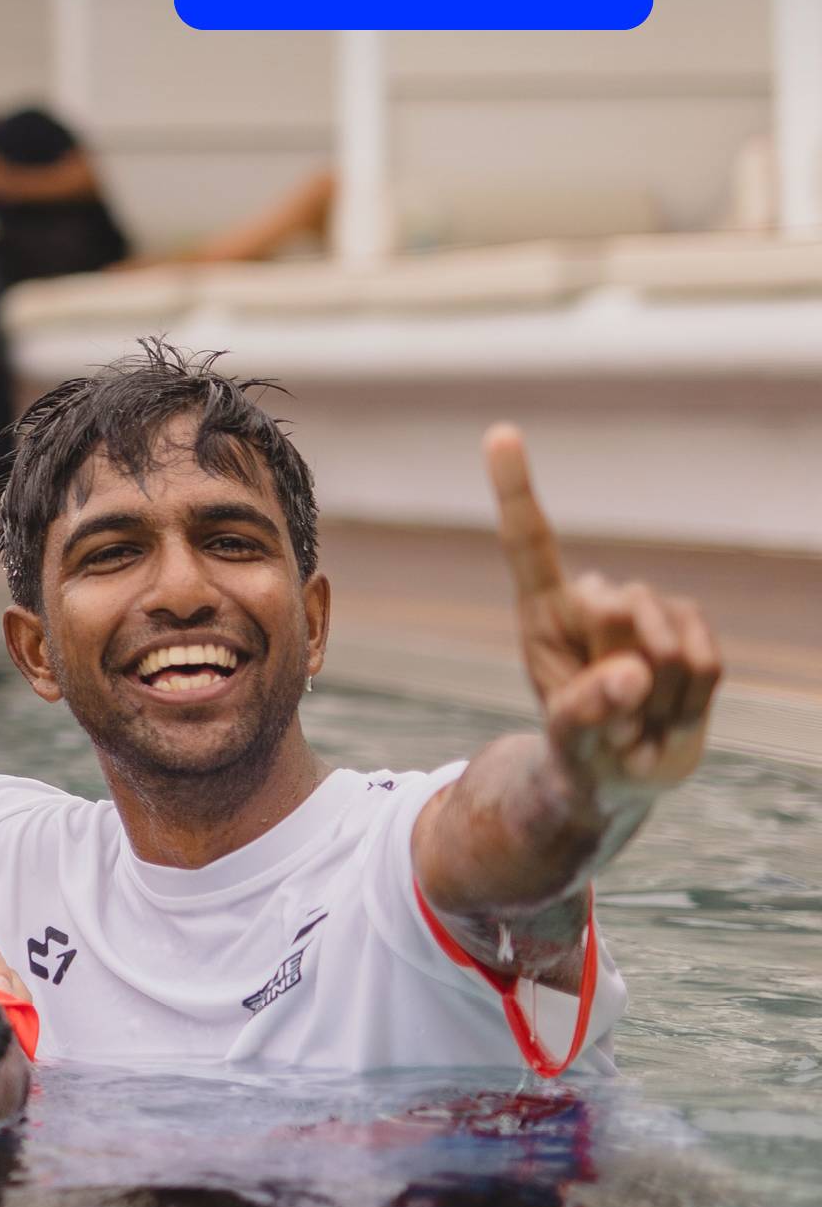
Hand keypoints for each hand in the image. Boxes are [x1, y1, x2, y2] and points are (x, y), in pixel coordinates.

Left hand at [490, 425, 719, 807]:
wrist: (628, 774)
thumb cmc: (582, 748)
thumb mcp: (570, 739)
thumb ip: (588, 709)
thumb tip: (632, 672)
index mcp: (543, 612)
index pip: (529, 542)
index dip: (516, 488)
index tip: (500, 432)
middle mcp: (595, 599)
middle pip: (619, 609)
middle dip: (621, 669)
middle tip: (611, 714)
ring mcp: (649, 611)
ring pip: (669, 642)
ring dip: (658, 697)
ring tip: (637, 717)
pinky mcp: (693, 629)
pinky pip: (707, 663)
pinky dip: (692, 702)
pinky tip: (670, 711)